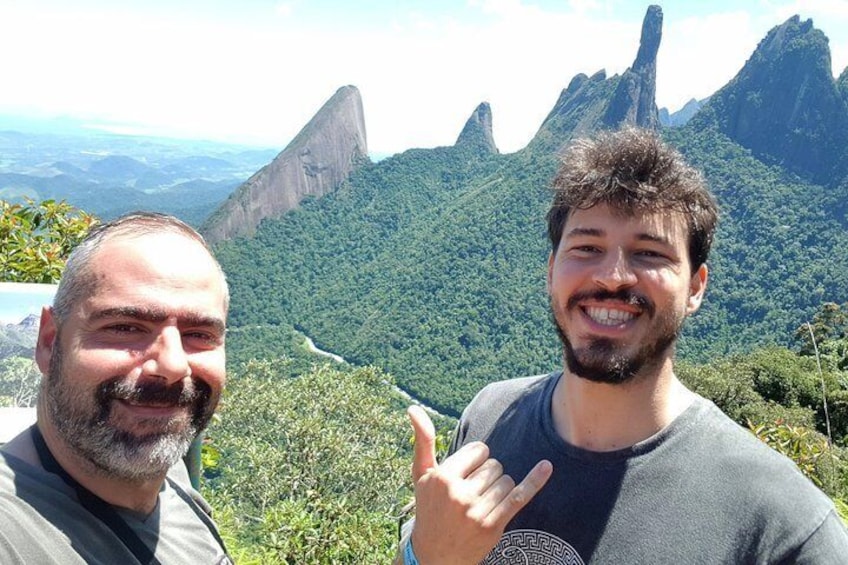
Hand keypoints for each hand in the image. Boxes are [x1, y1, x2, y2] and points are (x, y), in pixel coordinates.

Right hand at [407, 405, 552, 564]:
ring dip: (499, 490)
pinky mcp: (493, 526)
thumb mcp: (421, 475)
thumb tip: (413, 407)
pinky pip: (519, 497)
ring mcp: (477, 511)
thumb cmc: (429, 508)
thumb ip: (422, 440)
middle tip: (469, 496)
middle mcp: (458, 493)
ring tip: (479, 505)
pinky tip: (546, 466)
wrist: (434, 556)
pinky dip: (534, 481)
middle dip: (487, 476)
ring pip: (507, 481)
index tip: (465, 475)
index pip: (479, 450)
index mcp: (442, 476)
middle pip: (495, 466)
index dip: (476, 461)